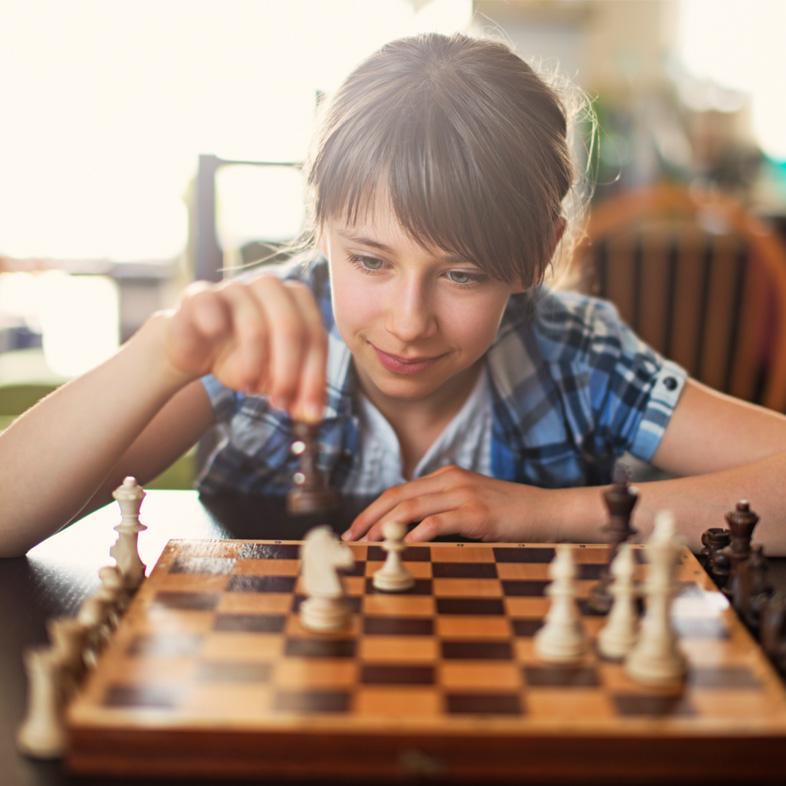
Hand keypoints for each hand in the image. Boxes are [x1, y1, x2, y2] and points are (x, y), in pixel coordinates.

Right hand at [164, 275, 326, 420]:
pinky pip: (208, 303)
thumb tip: (313, 414)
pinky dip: (214, 320)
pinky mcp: (199, 296)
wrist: (195, 350)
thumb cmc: (242, 359)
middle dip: (289, 371)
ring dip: (255, 363)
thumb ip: (298, 393)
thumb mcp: (275, 379)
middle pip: (291, 326)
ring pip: (254, 323)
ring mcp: (234, 288)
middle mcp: (269, 287)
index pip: (315, 337)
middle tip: (280, 402)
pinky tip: (216, 336)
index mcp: (296, 300)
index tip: (310, 410)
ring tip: (249, 388)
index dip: (315, 376)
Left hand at [343, 465, 541, 542]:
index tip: (355, 529)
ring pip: (412, 506)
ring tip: (368, 543)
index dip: (372, 509)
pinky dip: (417, 532)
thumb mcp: (471, 505)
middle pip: (398, 496)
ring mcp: (464, 494)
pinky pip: (439, 521)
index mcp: (446, 476)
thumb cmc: (509, 514)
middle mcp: (451, 479)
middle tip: (350, 538)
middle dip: (369, 517)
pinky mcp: (477, 513)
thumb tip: (407, 534)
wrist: (548, 511)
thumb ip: (442, 511)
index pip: (399, 490)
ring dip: (384, 526)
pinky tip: (404, 545)